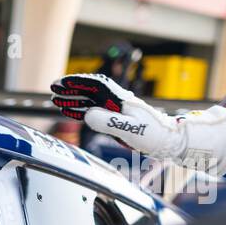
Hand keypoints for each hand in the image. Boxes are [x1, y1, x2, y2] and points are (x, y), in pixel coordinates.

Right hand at [50, 73, 225, 176]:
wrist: (172, 142)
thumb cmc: (155, 136)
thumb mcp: (130, 130)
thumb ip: (108, 122)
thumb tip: (87, 114)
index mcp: (121, 100)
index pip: (95, 84)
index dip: (76, 82)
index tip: (61, 84)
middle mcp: (119, 102)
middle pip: (91, 90)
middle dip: (72, 89)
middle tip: (53, 90)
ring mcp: (119, 110)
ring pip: (92, 100)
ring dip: (75, 99)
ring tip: (57, 102)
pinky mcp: (120, 120)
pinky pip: (97, 111)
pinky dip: (83, 110)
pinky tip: (75, 113)